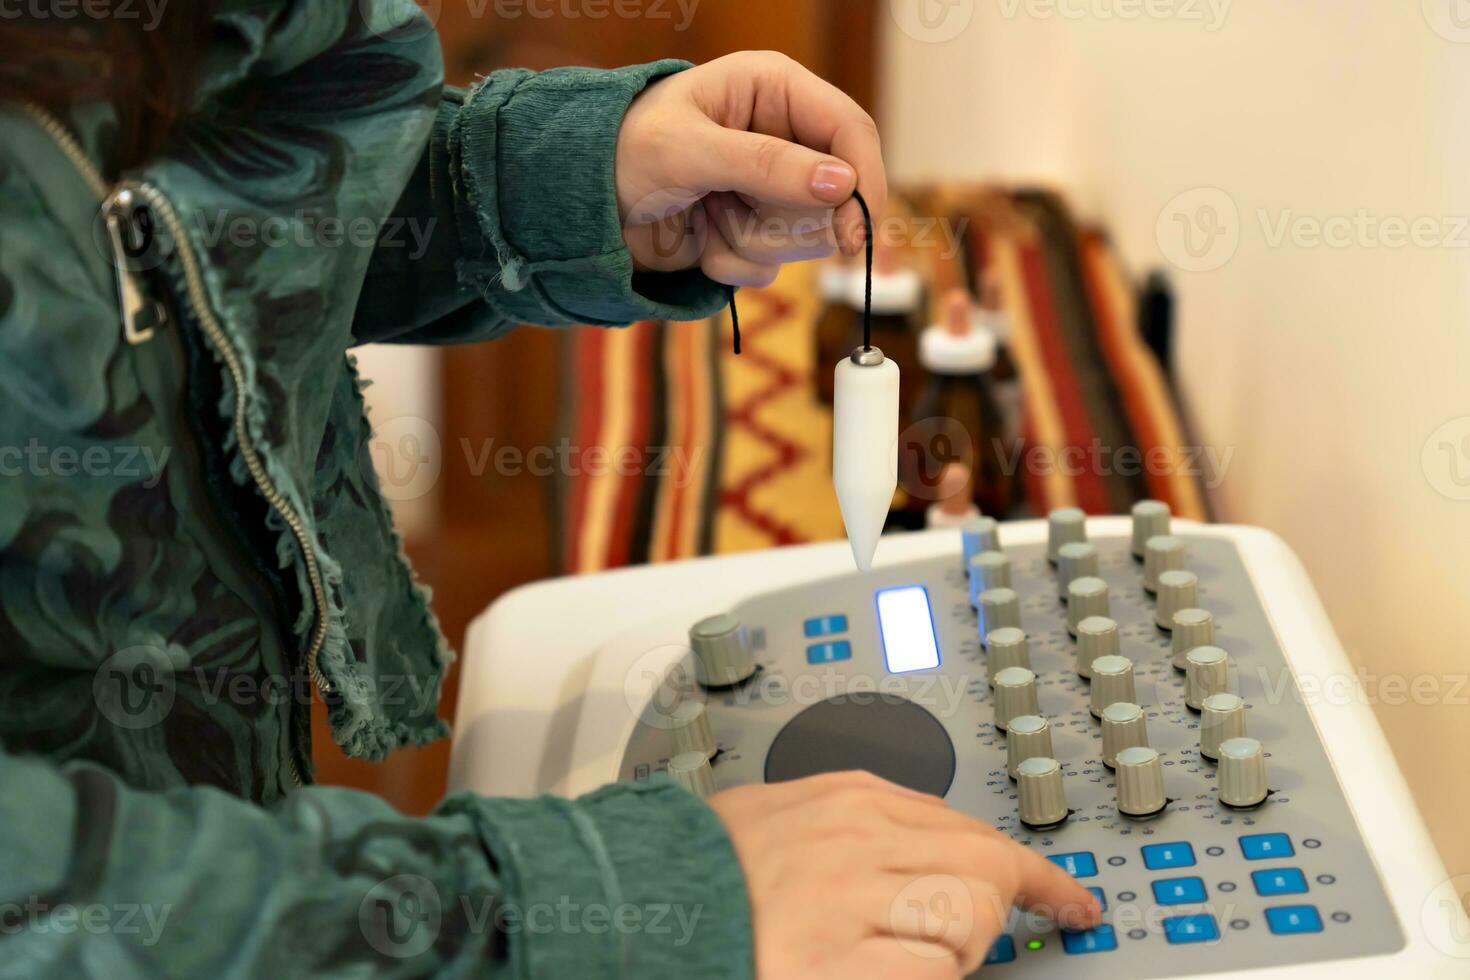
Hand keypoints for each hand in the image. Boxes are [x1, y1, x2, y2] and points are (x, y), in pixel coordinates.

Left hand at [615, 51, 887, 288]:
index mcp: (775, 90)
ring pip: (808, 237)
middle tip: (734, 218)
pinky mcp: (756, 229)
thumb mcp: (689, 151)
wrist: (580, 205)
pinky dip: (735, 263)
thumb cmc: (621, 153)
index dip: (862, 182)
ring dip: (753, 243)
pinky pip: (775, 264)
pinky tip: (701, 240)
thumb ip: (766, 165)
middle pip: (837, 194)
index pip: (850, 130)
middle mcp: (783, 136)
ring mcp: (772, 187)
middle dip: (786, 222)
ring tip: (708, 219)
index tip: (854, 236)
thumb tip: (839, 184)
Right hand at [710, 772, 1103, 978]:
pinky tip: (868, 975)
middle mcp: (857, 840)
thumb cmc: (700, 867)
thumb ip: (858, 821)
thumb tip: (933, 846)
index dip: (1029, 871)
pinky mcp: (841, 966)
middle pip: (984, 869)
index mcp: (847, 798)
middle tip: (954, 939)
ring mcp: (851, 901)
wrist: (634, 904)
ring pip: (967, 924)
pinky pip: (930, 976)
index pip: (968, 825)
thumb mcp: (784, 813)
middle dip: (992, 912)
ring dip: (947, 954)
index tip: (1068, 898)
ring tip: (884, 958)